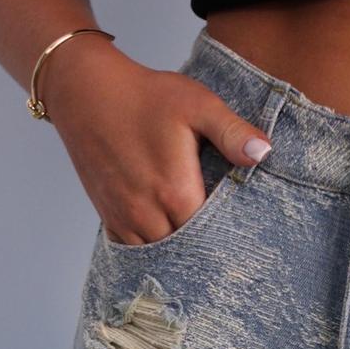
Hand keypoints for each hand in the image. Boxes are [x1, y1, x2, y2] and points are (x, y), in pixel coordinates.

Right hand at [40, 39, 271, 244]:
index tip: (245, 239)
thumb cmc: (146, 95)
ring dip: (179, 255)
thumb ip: (232, 132)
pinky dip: (153, 251)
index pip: (212, 236)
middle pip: (187, 252)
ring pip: (160, 257)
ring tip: (201, 251)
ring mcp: (126, 219)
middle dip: (205, 251)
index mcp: (176, 193)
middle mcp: (149, 214)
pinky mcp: (110, 218)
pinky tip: (170, 244)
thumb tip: (264, 153)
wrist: (86, 91)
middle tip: (228, 252)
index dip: (228, 237)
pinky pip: (135, 252)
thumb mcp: (197, 104)